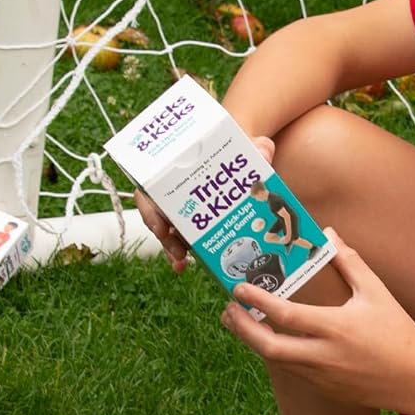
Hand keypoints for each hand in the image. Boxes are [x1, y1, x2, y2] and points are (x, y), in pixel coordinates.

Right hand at [136, 134, 276, 272]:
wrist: (240, 161)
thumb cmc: (236, 152)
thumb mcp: (246, 148)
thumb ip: (257, 148)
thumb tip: (265, 149)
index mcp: (174, 169)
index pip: (150, 189)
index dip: (150, 210)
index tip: (161, 226)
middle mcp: (173, 190)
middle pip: (157, 216)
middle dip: (164, 237)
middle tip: (177, 252)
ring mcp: (182, 209)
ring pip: (168, 231)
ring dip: (171, 249)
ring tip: (181, 263)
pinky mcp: (194, 223)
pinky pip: (183, 240)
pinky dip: (183, 254)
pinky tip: (186, 266)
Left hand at [219, 230, 414, 410]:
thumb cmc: (398, 332)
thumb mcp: (376, 293)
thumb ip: (349, 262)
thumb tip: (328, 234)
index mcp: (336, 328)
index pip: (285, 315)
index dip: (257, 301)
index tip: (238, 288)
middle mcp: (323, 356)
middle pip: (268, 347)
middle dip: (241, 328)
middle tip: (228, 309)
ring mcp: (321, 376)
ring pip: (274, 360)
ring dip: (253, 340)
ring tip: (239, 321)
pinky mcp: (324, 389)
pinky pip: (291, 370)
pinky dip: (274, 353)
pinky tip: (269, 338)